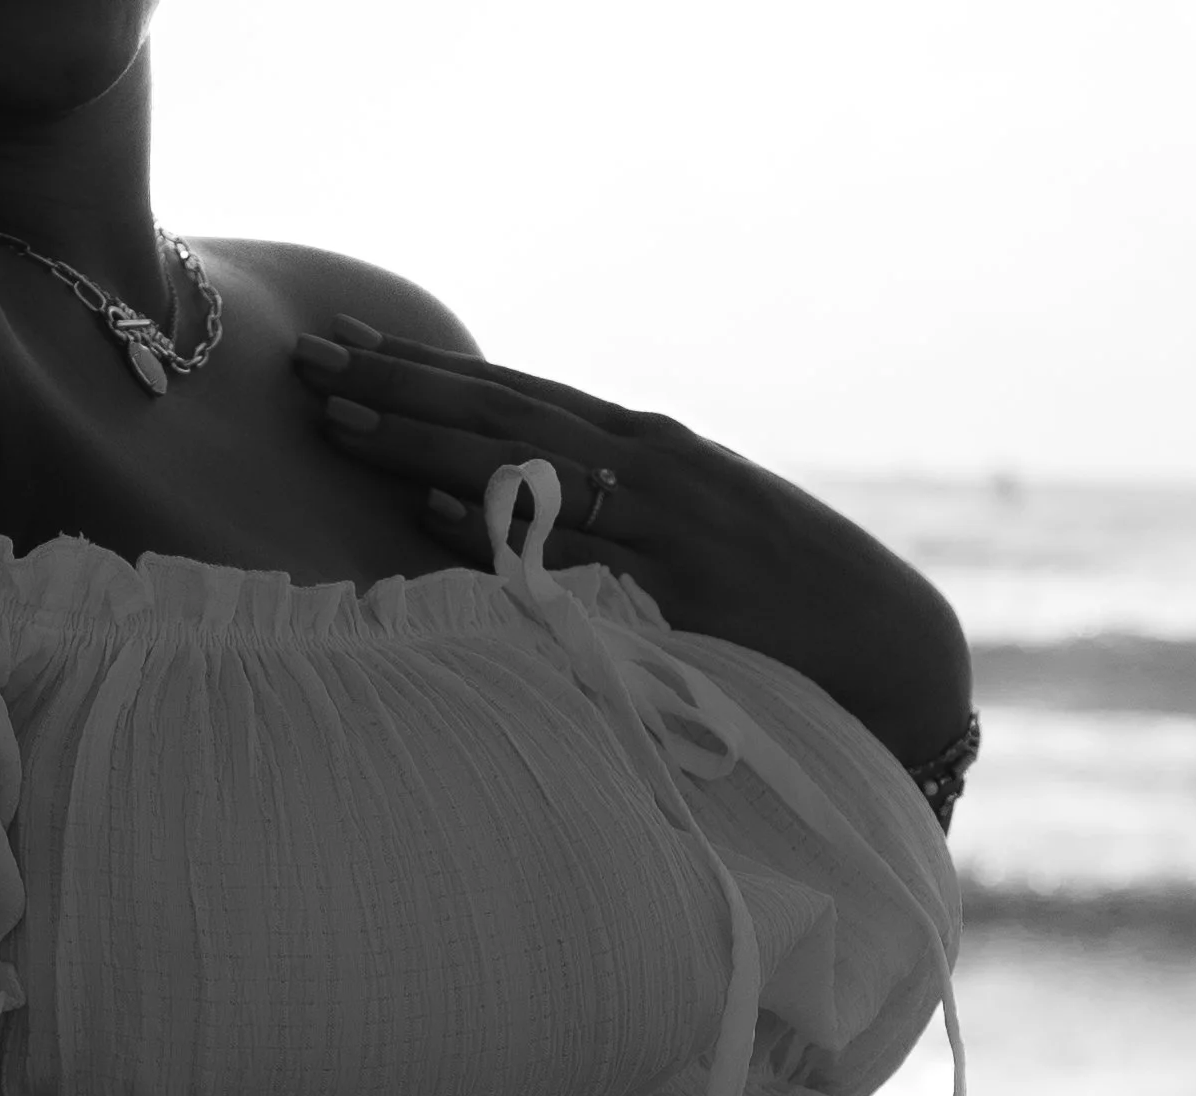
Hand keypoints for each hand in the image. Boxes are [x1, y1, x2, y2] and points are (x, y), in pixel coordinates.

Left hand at [291, 318, 971, 769]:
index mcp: (650, 453)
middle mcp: (651, 465)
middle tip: (307, 359)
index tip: (350, 344)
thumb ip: (619, 527)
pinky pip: (572, 550)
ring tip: (340, 413)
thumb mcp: (693, 549)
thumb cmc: (787, 613)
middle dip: (402, 383)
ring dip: (425, 434)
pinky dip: (505, 519)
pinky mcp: (671, 583)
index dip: (432, 371)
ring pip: (520, 463)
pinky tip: (433, 498)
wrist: (888, 650)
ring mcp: (661, 519)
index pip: (518, 398)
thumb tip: (534, 526)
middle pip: (502, 412)